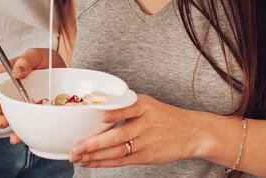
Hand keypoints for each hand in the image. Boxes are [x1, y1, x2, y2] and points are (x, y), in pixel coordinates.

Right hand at [0, 48, 66, 143]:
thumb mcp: (37, 55)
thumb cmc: (45, 61)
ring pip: (1, 117)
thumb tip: (16, 72)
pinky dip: (17, 134)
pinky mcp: (26, 118)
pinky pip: (19, 128)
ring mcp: (15, 107)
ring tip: (5, 121)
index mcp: (3, 76)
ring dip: (1, 121)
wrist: (63, 75)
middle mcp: (6, 93)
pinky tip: (17, 136)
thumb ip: (26, 59)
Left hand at [69, 94, 207, 167]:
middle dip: (94, 144)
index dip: (113, 114)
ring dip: (95, 156)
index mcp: (142, 106)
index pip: (125, 109)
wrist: (190, 132)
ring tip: (78, 158)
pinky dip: (105, 162)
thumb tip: (98, 108)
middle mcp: (144, 124)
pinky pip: (122, 161)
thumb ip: (125, 105)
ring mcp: (145, 143)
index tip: (98, 115)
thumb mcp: (147, 103)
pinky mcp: (146, 157)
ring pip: (117, 152)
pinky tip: (92, 163)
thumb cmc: (162, 116)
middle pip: (117, 136)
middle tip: (76, 148)